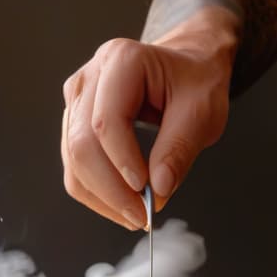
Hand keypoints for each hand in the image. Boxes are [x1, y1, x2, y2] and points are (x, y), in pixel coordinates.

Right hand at [61, 6, 238, 229]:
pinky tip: (122, 205)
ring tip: (135, 215)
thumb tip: (158, 189)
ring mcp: (76, 102)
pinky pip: (75, 168)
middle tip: (141, 215)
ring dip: (102, 197)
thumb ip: (180, 148)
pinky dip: (97, 193)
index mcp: (121, 61)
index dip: (122, 162)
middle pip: (81, 145)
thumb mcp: (203, 111)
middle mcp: (90, 78)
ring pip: (73, 162)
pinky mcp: (73, 125)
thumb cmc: (194, 81)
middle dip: (110, 189)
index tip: (146, 190)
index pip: (106, 121)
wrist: (185, 68)